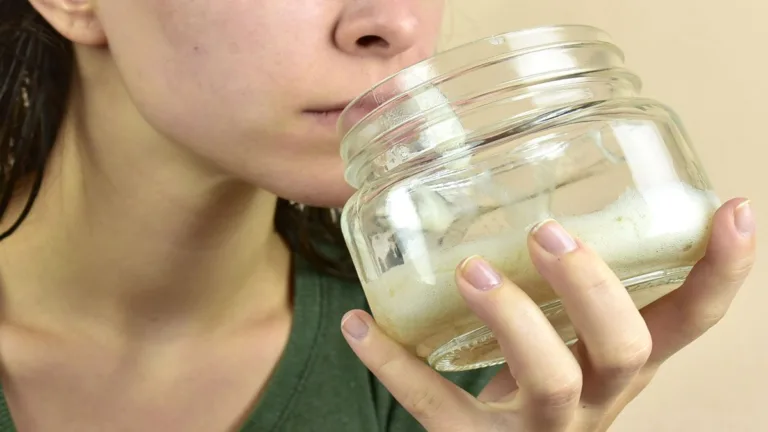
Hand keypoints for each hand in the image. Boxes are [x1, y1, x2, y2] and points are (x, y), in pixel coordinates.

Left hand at [341, 198, 755, 430]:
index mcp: (622, 364)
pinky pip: (436, 407)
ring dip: (514, 320)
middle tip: (550, 234)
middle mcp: (596, 398)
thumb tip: (538, 188)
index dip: (720, 272)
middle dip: (594, 289)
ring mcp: (538, 430)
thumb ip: (565, 285)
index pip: (690, 321)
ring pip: (551, 383)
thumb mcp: (570, 340)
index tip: (731, 211)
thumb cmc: (540, 381)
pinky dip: (395, 363)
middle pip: (624, 350)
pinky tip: (358, 323)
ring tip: (472, 271)